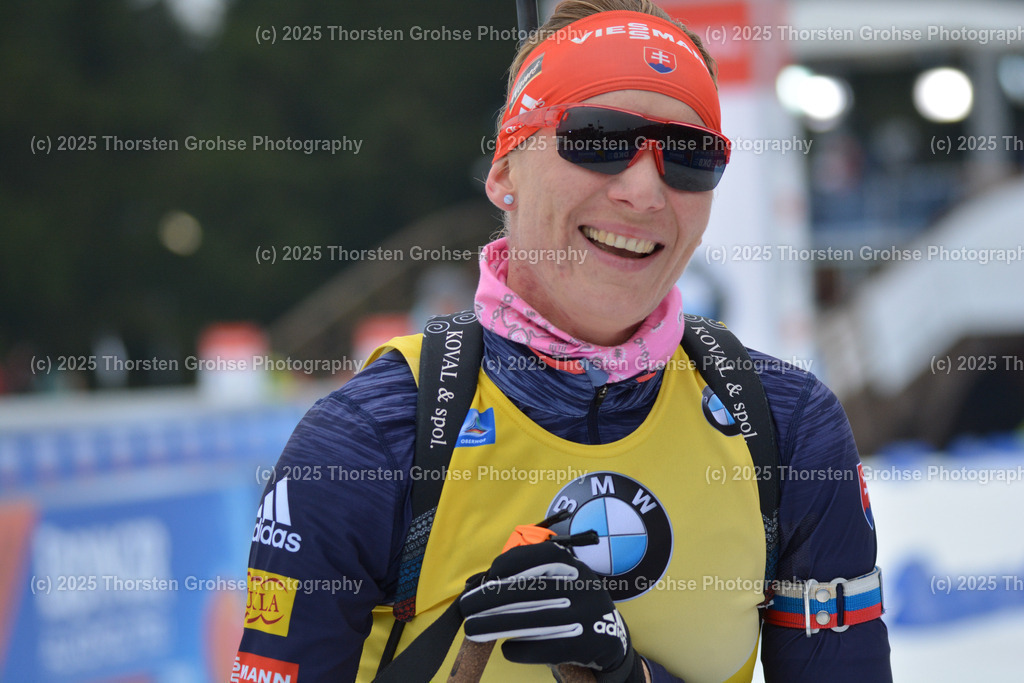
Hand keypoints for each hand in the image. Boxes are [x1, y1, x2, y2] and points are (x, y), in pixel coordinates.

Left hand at [459, 542, 643, 682]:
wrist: (611, 639)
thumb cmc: (574, 604)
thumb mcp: (566, 580)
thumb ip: (536, 576)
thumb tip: (489, 584)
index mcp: (575, 567)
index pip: (540, 557)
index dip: (511, 563)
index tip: (489, 576)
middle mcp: (581, 588)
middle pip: (527, 592)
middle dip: (490, 599)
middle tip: (466, 607)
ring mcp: (584, 617)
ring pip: (530, 621)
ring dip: (495, 625)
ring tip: (472, 629)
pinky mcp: (583, 645)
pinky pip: (543, 647)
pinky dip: (520, 649)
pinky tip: (506, 648)